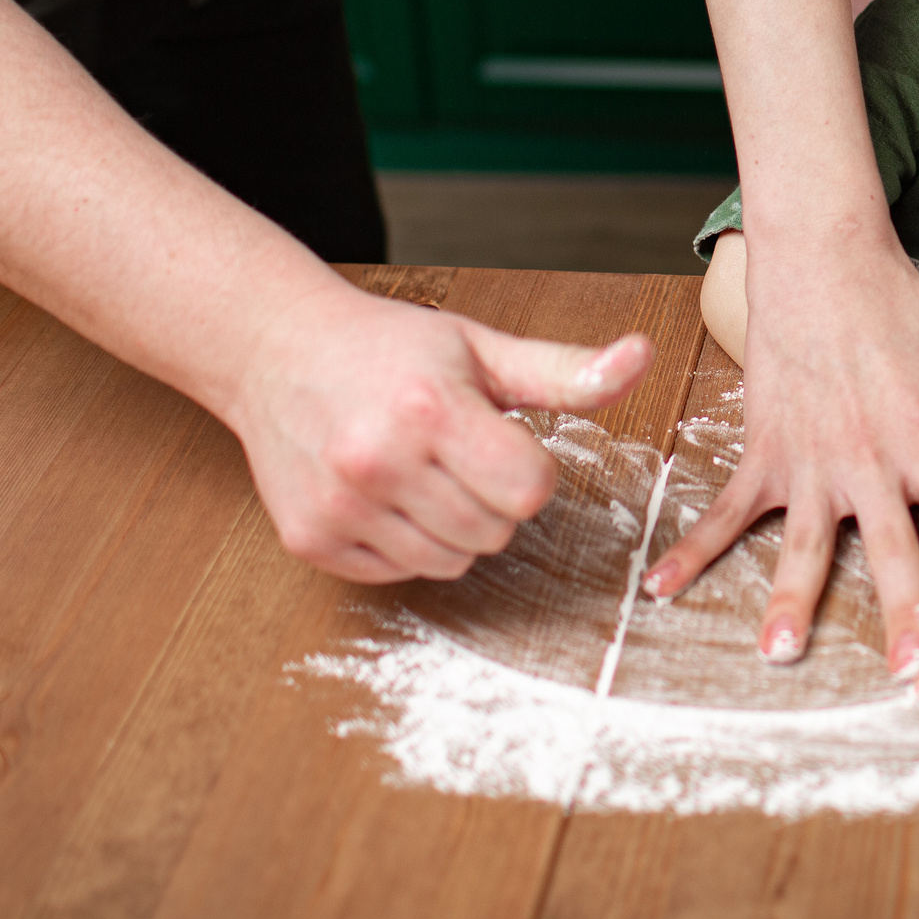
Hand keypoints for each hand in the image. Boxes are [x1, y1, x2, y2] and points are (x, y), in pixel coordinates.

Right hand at [222, 282, 651, 585]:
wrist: (275, 350)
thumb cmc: (388, 347)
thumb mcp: (481, 348)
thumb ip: (565, 370)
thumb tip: (643, 358)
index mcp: (431, 410)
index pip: (529, 489)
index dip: (529, 468)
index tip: (501, 438)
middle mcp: (379, 463)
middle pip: (495, 532)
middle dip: (492, 497)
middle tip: (456, 451)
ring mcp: (340, 507)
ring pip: (451, 561)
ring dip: (453, 525)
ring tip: (422, 470)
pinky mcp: (311, 539)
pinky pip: (400, 571)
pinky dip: (406, 542)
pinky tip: (386, 493)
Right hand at [648, 238, 918, 674]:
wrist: (826, 262)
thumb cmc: (909, 313)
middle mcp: (873, 461)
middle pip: (895, 553)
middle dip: (906, 617)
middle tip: (914, 676)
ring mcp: (813, 461)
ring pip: (806, 544)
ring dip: (790, 600)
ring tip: (782, 653)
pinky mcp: (766, 451)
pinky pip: (727, 510)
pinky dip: (691, 550)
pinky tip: (660, 589)